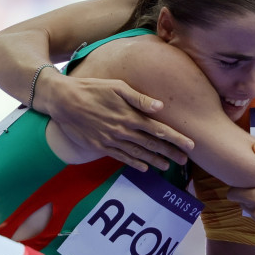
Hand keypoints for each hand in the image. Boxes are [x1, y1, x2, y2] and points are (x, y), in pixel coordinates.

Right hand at [38, 75, 193, 171]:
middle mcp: (123, 130)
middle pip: (152, 144)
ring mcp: (111, 140)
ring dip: (155, 160)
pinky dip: (134, 163)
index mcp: (130, 115)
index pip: (159, 129)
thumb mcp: (117, 87)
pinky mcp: (100, 146)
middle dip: (170, 152)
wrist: (63, 100)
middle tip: (185, 160)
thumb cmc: (93, 88)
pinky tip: (144, 168)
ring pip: (138, 154)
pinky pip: (121, 157)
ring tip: (169, 166)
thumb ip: (140, 99)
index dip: (176, 138)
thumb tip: (161, 107)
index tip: (191, 145)